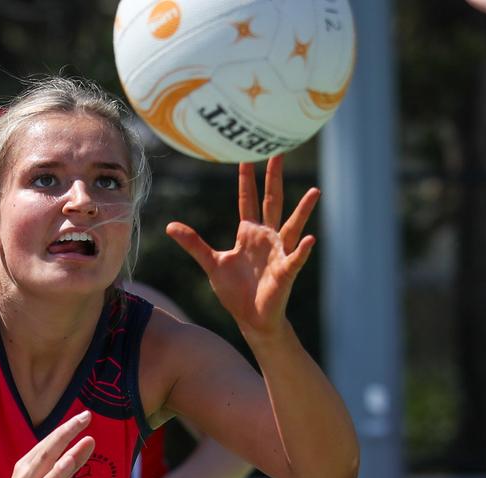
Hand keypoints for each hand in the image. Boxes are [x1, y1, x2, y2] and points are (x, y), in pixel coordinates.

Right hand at [0, 412, 95, 477]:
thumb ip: (69, 464)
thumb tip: (89, 441)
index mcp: (28, 466)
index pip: (49, 443)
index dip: (67, 428)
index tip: (85, 415)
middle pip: (46, 455)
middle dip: (65, 436)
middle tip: (83, 420)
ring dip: (58, 470)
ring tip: (71, 457)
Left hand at [165, 156, 318, 337]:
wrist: (251, 318)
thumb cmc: (235, 291)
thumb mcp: (211, 263)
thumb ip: (194, 244)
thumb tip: (170, 225)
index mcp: (249, 233)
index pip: (248, 199)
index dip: (247, 179)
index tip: (246, 155)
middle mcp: (267, 237)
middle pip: (272, 201)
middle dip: (273, 178)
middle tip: (278, 151)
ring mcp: (279, 252)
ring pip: (292, 226)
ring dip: (303, 210)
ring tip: (314, 192)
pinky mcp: (286, 272)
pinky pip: (296, 258)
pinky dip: (303, 249)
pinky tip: (311, 239)